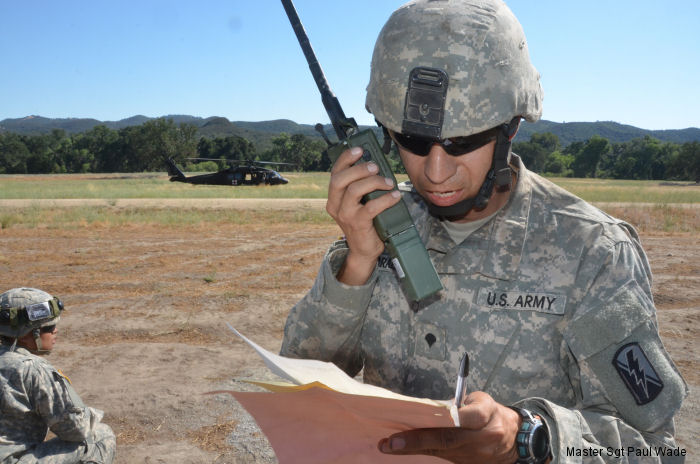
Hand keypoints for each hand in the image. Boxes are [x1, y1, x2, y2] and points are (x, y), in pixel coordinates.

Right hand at [326, 146, 400, 285]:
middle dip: (359, 169)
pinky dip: (385, 199)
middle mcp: (335, 205)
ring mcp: (345, 215)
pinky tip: (395, 196)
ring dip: (374, 182)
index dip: (345, 159)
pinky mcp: (358, 224)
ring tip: (389, 182)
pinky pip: (371, 207)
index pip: (335, 173)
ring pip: (354, 190)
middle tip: (376, 166)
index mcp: (334, 198)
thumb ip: (362, 188)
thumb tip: (376, 166)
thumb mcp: (359, 203)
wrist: (364, 250)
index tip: (360, 150)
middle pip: (340, 179)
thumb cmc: (365, 222)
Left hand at [378, 391, 520, 463]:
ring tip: (387, 446)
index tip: (419, 417)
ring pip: (440, 451)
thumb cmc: (492, 414)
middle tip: (391, 442)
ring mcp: (474, 454)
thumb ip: (458, 404)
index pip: (464, 417)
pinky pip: (442, 458)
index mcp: (486, 415)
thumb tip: (430, 407)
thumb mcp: (481, 401)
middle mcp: (480, 438)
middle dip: (417, 441)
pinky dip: (423, 453)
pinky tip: (403, 450)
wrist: (514, 440)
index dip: (443, 418)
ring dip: (413, 449)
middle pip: (447, 439)